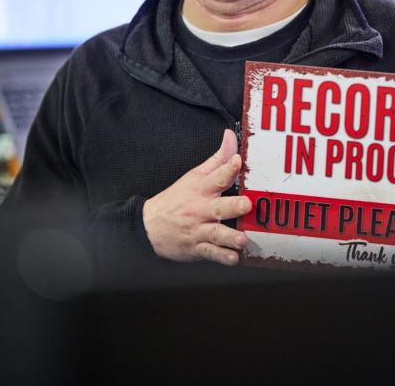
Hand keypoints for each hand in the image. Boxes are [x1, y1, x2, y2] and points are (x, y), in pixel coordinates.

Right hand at [142, 129, 251, 265]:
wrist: (148, 226)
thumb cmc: (176, 199)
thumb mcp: (194, 176)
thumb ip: (217, 159)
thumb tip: (231, 136)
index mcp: (200, 189)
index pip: (215, 176)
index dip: (228, 168)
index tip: (238, 161)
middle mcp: (200, 210)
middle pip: (219, 207)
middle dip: (233, 206)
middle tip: (247, 205)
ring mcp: (198, 230)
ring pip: (217, 234)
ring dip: (230, 237)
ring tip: (242, 240)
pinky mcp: (197, 248)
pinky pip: (211, 253)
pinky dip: (222, 257)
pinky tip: (233, 259)